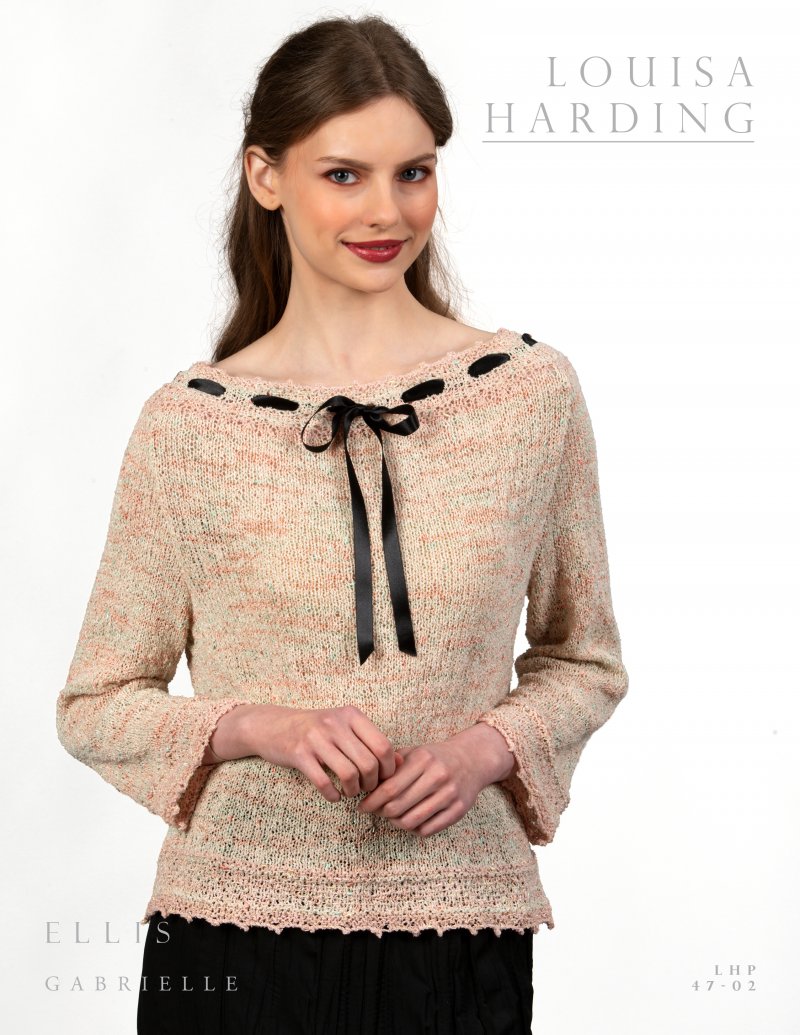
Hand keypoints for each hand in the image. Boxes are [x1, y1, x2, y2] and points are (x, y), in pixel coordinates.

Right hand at [239, 703, 399, 803]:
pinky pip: (324, 783)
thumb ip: (372, 742)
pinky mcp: (299, 754)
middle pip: (368, 763)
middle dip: (371, 783)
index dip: (388, 769)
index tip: (382, 779)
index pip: (383, 746)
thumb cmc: (317, 730)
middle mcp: (335, 723)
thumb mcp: (345, 728)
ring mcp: (316, 738)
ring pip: (349, 774)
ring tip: (350, 792)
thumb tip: (401, 762)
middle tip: (365, 788)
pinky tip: (334, 796)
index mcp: (351, 715)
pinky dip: (333, 796)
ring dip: (353, 791)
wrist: (274, 725)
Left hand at [356, 723, 513, 837]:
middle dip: (381, 813)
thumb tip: (368, 782)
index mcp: (423, 760)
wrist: (472, 760)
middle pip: (398, 806)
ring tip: (392, 817)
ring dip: (396, 823)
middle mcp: (438, 776)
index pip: (390, 788)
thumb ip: (393, 764)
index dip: (372, 801)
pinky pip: (428, 830)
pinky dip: (414, 829)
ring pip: (412, 821)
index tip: (362, 806)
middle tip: (375, 812)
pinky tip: (410, 821)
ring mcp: (450, 795)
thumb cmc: (436, 757)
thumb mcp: (415, 752)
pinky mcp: (459, 810)